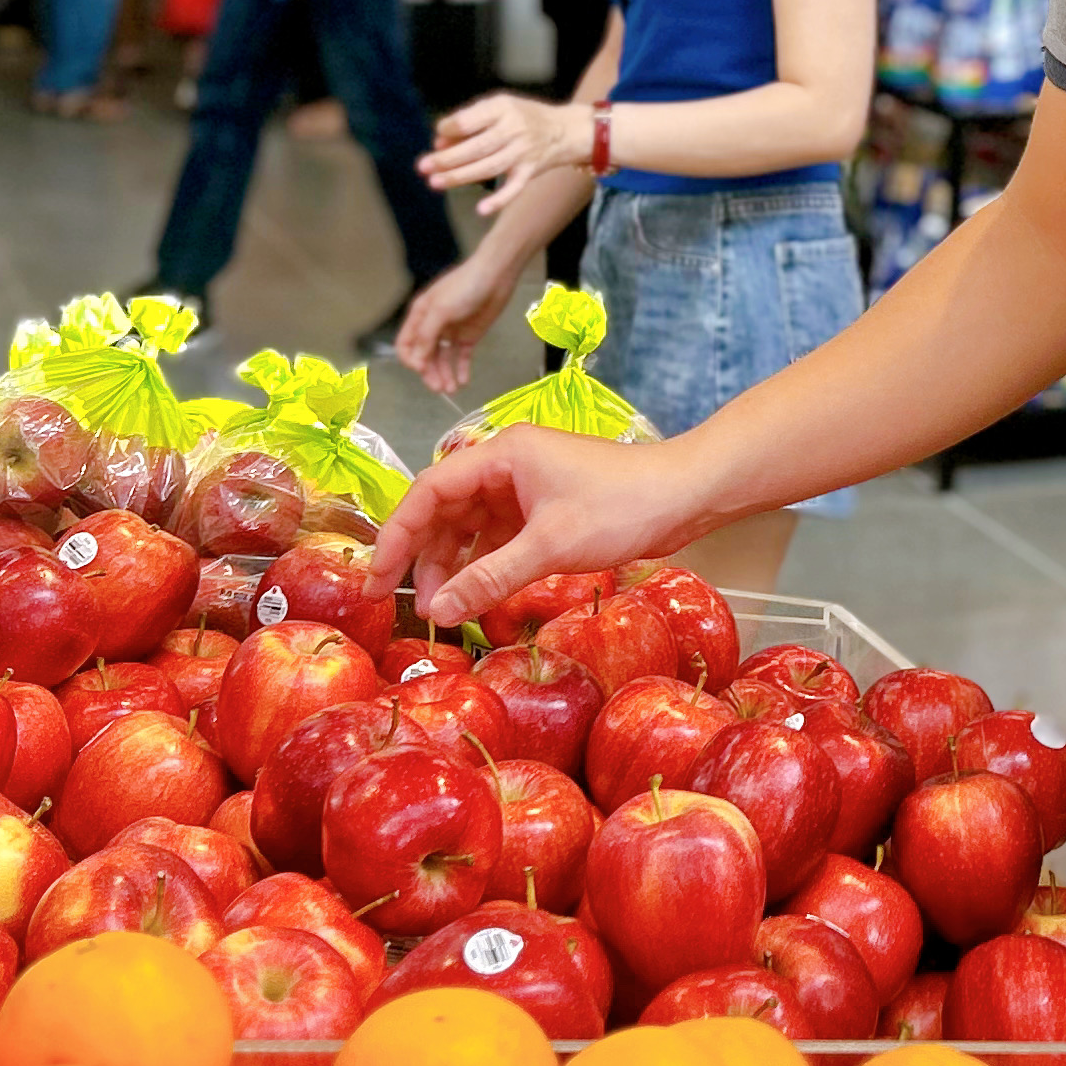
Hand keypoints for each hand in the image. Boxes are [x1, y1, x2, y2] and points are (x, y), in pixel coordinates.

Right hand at [373, 422, 702, 626]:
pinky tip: (477, 596)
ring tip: (442, 609)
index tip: (378, 579)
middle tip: (407, 603)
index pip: (428, 491)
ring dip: (454, 564)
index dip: (397, 536)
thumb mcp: (550, 547)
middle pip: (445, 509)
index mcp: (501, 454)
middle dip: (424, 556)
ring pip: (471, 525)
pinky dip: (485, 565)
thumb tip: (438, 611)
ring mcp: (527, 486)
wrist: (687, 494)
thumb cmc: (623, 507)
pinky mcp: (546, 507)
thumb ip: (489, 579)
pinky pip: (499, 536)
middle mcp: (507, 464)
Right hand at [394, 248, 520, 392]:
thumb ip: (426, 335)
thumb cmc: (466, 286)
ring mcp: (451, 332)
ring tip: (452, 389)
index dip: (411, 359)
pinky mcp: (469, 336)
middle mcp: (433, 326)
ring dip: (445, 375)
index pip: (406, 344)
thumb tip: (417, 360)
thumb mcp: (441, 309)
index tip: (422, 369)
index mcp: (420, 316)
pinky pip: (461, 357)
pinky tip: (463, 381)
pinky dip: (461, 370)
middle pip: (425, 356)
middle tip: (440, 388)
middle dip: (430, 373)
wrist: (496, 275)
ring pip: (442, 360)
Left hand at [420, 92, 585, 214]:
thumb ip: (469, 121)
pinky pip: (514, 188)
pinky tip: (481, 209)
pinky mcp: (530, 171)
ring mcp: (523, 152)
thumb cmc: (522, 117)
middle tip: (423, 166)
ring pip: (489, 167)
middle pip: (477, 147)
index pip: (471, 120)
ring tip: (435, 182)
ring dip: (460, 177)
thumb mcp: (499, 107)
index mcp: (503, 108)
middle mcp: (515, 129)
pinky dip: (499, 200)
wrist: (563, 130)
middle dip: (448, 158)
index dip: (450, 128)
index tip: (437, 135)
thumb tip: (439, 141)